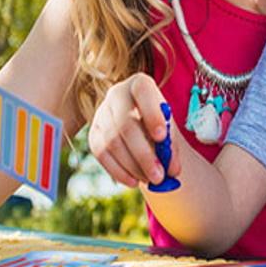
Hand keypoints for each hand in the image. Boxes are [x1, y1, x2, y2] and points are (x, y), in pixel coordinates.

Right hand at [87, 73, 181, 187]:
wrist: (140, 122)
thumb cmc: (158, 121)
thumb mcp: (168, 127)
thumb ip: (171, 146)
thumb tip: (172, 171)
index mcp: (140, 84)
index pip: (143, 92)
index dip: (151, 113)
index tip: (161, 137)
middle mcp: (116, 94)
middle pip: (125, 124)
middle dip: (143, 154)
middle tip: (159, 176)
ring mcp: (101, 114)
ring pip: (113, 143)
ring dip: (133, 166)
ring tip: (151, 180)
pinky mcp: (93, 133)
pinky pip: (102, 154)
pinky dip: (118, 171)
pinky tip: (133, 181)